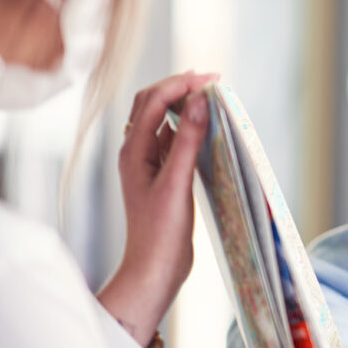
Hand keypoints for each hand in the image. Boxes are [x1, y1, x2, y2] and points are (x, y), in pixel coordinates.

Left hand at [96, 71, 218, 344]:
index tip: (213, 80)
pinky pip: (172, 139)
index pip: (153, 100)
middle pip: (151, 103)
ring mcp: (149, 164)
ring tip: (212, 98)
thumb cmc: (161, 230)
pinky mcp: (163, 176)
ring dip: (183, 104)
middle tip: (212, 81)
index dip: (181, 84)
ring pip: (161, 120)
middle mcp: (137, 152)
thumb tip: (199, 101)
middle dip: (179, 87)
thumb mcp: (177, 181)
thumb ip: (187, 139)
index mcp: (134, 150)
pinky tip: (207, 128)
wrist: (155, 268)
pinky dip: (188, 126)